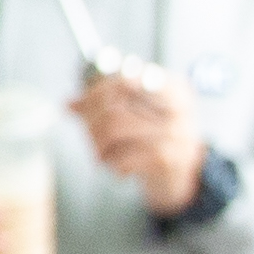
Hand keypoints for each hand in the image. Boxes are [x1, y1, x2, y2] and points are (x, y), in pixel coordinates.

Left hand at [73, 65, 202, 219]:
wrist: (185, 172)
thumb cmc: (156, 136)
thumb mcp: (138, 112)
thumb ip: (105, 103)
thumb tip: (68, 104)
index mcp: (171, 87)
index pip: (123, 81)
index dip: (95, 93)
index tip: (81, 104)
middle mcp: (177, 108)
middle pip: (114, 108)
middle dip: (91, 122)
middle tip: (87, 132)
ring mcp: (174, 134)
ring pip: (114, 131)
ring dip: (97, 144)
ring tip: (98, 152)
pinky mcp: (167, 159)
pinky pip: (123, 157)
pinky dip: (112, 163)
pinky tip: (115, 165)